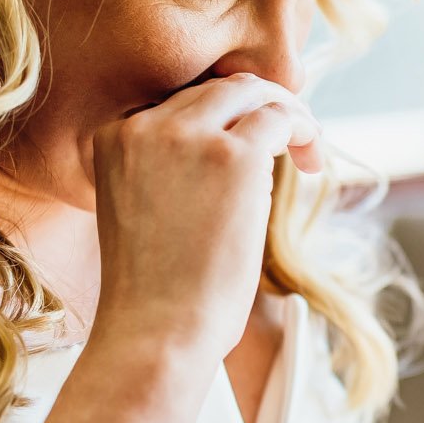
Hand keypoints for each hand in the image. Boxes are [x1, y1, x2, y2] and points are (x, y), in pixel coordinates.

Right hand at [86, 73, 321, 362]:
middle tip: (289, 141)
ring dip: (286, 113)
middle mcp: (142, 125)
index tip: (248, 143)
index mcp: (110, 138)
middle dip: (258, 108)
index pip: (178, 104)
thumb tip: (232, 145)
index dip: (222, 119)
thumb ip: (170, 169)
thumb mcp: (142, 210)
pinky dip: (303, 129)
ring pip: (251, 92)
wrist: (156, 332)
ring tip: (307, 148)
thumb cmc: (154, 293)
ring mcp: (187, 136)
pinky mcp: (234, 156)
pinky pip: (280, 117)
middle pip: (216, 90)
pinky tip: (312, 159)